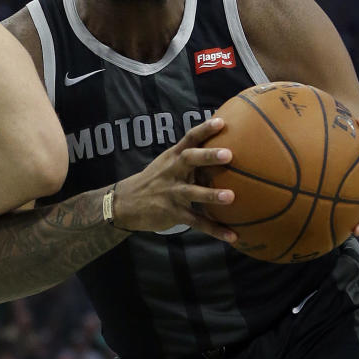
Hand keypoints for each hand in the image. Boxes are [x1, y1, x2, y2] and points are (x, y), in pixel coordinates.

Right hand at [111, 118, 236, 242]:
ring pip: (192, 193)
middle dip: (208, 156)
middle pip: (189, 159)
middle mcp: (172, 172)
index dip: (204, 129)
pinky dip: (215, 230)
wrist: (126, 203)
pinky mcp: (173, 213)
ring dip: (211, 195)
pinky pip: (196, 222)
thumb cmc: (155, 180)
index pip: (189, 138)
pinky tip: (233, 236)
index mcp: (173, 158)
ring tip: (231, 197)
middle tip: (229, 154)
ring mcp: (171, 193)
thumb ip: (189, 156)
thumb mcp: (167, 164)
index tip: (221, 122)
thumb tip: (222, 146)